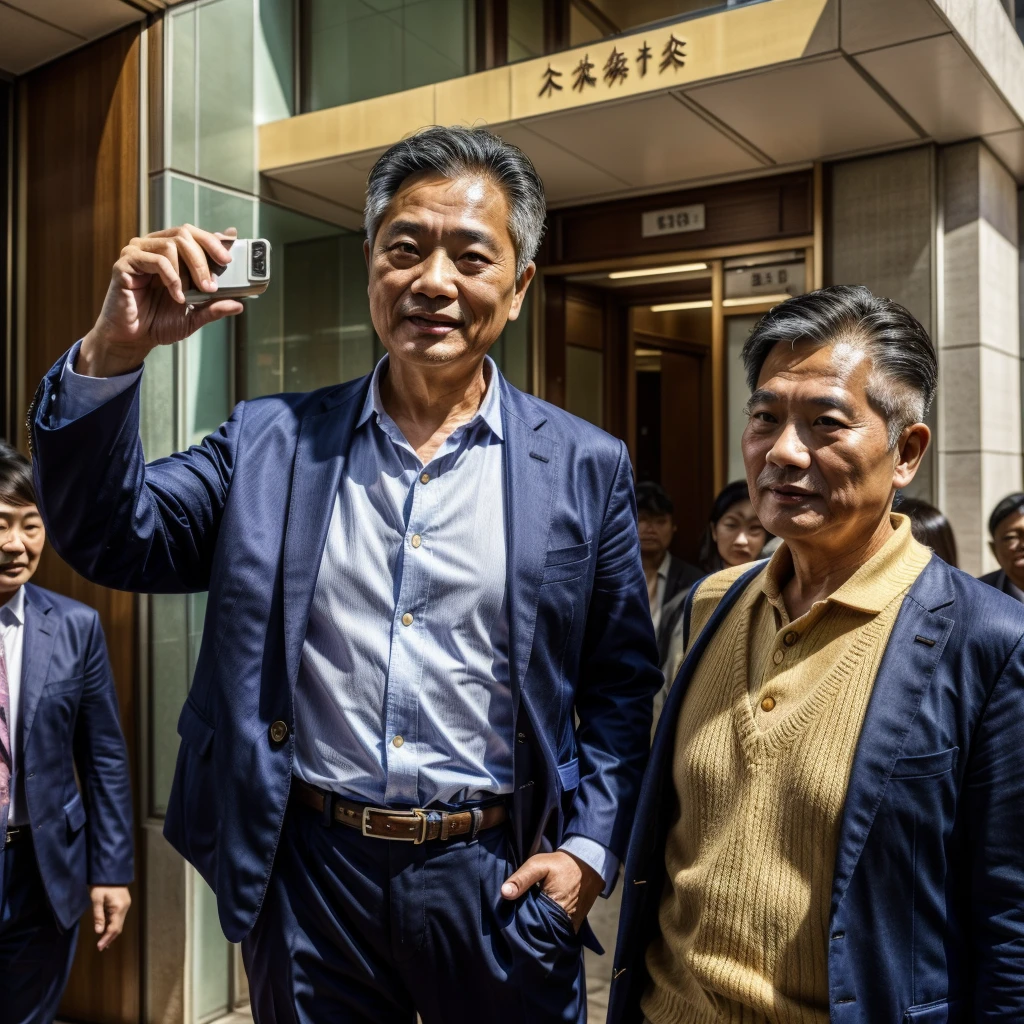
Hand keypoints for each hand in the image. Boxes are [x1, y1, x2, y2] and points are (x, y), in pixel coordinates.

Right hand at [78, 224, 244, 377]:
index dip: (214, 240)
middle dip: (204, 259)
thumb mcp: (194, 316)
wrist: (133, 338)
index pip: (194, 235)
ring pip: (171, 244)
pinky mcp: (126, 263)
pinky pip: (155, 260)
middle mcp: (154, 247)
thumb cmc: (159, 322)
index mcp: (171, 254)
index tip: (230, 254)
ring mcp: (138, 252)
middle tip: (212, 284)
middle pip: (185, 234)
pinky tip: (176, 295)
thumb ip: (214, 307)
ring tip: (193, 294)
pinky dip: (171, 277)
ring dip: (189, 269)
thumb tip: (239, 304)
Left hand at [90, 885, 130, 950]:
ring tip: (103, 942)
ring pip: (119, 923)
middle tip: (100, 947)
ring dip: (111, 933)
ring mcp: (125, 905)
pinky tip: (107, 929)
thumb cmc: (101, 884)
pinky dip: (113, 925)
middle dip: (110, 938)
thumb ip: (98, 916)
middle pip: (119, 927)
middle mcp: (125, 908)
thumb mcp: (97, 899)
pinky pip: (119, 918)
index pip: (114, 928)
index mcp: (119, 907)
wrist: (110, 871)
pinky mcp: (123, 903)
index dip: (107, 938)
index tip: (99, 947)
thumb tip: (99, 931)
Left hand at [501, 850, 602, 931]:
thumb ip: (521, 879)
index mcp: (553, 909)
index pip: (528, 925)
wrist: (588, 865)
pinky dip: (548, 927)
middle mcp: (563, 924)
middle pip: (538, 931)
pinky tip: (540, 918)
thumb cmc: (560, 864)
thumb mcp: (538, 865)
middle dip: (527, 926)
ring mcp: (570, 927)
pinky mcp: (574, 926)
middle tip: (516, 917)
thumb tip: (504, 893)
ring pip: (547, 933)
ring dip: (538, 927)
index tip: (507, 916)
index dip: (517, 921)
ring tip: (527, 919)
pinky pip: (557, 932)